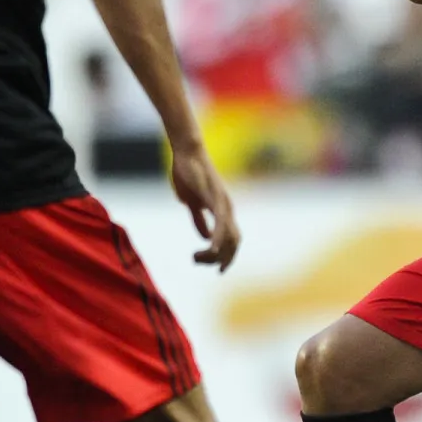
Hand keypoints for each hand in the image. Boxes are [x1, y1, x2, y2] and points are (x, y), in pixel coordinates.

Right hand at [169, 145, 239, 270]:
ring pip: (229, 236)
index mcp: (223, 210)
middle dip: (223, 259)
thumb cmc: (188, 173)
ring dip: (216, 252)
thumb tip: (205, 238)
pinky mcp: (214, 197)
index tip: (218, 270)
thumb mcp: (191, 202)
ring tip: (199, 259)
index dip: (228, 256)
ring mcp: (222, 202)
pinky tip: (213, 248)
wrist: (187, 151)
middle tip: (203, 264)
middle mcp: (227, 208)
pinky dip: (219, 237)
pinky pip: (220, 221)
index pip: (232, 240)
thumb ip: (199, 220)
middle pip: (234, 242)